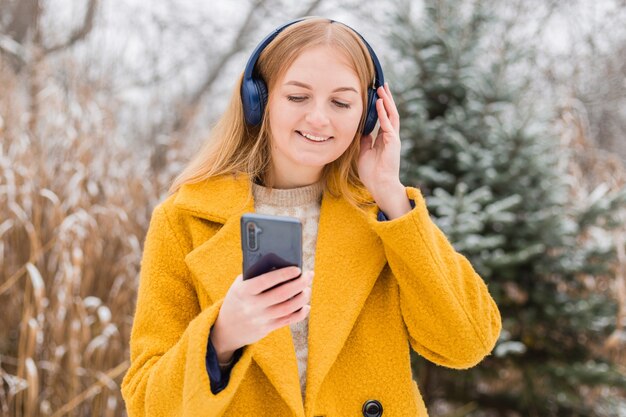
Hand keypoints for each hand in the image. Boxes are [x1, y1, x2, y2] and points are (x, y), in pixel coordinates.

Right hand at [210, 267, 312, 358]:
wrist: (226, 329)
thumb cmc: (237, 300)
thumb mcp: (239, 286)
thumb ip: (255, 276)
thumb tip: (281, 264)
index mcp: (243, 291)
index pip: (265, 281)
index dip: (283, 274)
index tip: (297, 268)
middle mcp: (252, 306)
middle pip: (281, 294)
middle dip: (299, 283)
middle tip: (309, 275)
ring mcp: (260, 319)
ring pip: (287, 308)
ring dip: (302, 298)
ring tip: (308, 289)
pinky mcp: (266, 329)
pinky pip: (287, 320)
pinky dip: (300, 313)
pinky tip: (306, 306)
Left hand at [358, 82, 401, 199]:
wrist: (379, 185)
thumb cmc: (372, 173)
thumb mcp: (364, 152)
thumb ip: (365, 141)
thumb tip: (362, 131)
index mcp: (384, 139)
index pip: (383, 118)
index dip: (381, 106)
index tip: (376, 95)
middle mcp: (391, 136)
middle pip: (390, 113)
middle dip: (386, 99)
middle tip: (382, 85)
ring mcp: (393, 138)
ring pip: (392, 115)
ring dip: (387, 101)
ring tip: (382, 89)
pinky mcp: (393, 142)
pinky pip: (388, 123)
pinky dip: (384, 113)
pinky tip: (380, 103)